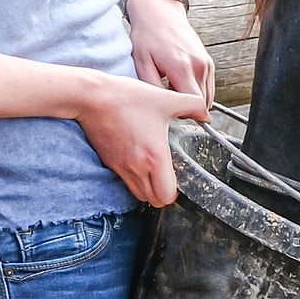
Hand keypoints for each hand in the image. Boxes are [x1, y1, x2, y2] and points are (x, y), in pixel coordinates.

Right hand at [78, 73, 208, 205]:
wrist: (93, 97)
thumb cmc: (128, 98)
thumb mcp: (165, 99)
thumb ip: (192, 106)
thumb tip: (206, 115)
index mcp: (154, 157)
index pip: (167, 196)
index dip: (175, 191)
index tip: (178, 177)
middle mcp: (136, 168)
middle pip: (153, 201)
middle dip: (163, 193)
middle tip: (168, 175)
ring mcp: (120, 168)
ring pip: (138, 194)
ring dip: (148, 187)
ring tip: (154, 168)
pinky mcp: (109, 162)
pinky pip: (125, 181)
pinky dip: (134, 178)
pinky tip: (138, 159)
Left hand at [124, 0, 215, 107]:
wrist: (159, 12)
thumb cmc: (148, 36)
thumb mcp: (142, 64)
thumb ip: (154, 90)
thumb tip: (164, 109)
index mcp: (182, 67)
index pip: (196, 105)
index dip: (184, 115)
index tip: (171, 112)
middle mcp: (199, 65)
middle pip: (203, 104)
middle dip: (188, 109)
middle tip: (168, 102)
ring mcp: (206, 62)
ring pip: (207, 96)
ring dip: (192, 100)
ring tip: (172, 90)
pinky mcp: (208, 61)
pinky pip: (207, 86)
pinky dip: (196, 90)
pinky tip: (179, 83)